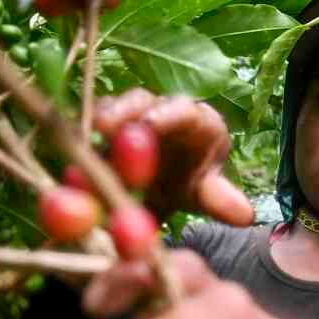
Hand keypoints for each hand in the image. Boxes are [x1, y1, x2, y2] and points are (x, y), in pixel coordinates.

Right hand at [94, 89, 253, 226]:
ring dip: (100, 122)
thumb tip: (245, 215)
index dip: (167, 114)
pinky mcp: (104, 130)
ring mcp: (130, 117)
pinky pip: (91, 128)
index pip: (185, 110)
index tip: (151, 125)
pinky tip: (73, 158)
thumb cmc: (190, 182)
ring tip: (88, 137)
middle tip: (105, 127)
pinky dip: (83, 141)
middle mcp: (162, 110)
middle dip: (124, 111)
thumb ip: (217, 200)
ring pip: (113, 110)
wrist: (165, 188)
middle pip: (143, 102)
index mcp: (196, 121)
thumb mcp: (204, 193)